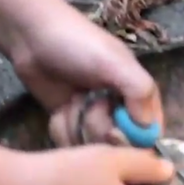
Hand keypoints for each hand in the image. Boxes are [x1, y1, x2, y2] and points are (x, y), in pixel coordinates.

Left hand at [11, 9, 162, 145]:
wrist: (33, 37)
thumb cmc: (81, 45)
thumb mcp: (116, 63)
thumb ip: (140, 92)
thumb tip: (147, 129)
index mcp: (141, 97)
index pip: (149, 135)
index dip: (133, 141)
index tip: (112, 132)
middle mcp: (122, 112)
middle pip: (119, 146)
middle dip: (99, 128)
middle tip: (88, 102)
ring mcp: (95, 120)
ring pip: (93, 147)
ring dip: (78, 126)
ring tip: (72, 101)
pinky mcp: (72, 124)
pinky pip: (72, 143)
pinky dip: (63, 128)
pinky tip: (60, 110)